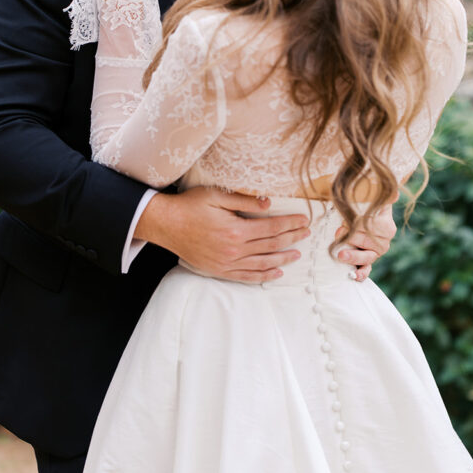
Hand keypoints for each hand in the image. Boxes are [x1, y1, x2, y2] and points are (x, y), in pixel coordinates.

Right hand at [135, 188, 310, 283]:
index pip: (271, 228)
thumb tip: (268, 204)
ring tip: (296, 254)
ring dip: (282, 259)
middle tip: (306, 234)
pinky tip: (275, 272)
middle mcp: (234, 250)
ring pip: (262, 263)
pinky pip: (246, 276)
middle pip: (271, 246)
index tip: (303, 220)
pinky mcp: (219, 270)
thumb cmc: (190, 206)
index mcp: (236, 230)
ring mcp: (226, 263)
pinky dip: (263, 276)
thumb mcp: (216, 195)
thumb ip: (244, 200)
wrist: (166, 224)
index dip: (290, 224)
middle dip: (291, 239)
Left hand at [334, 202, 396, 281]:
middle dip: (350, 239)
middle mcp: (383, 242)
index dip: (356, 226)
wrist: (366, 214)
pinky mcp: (367, 262)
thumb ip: (384, 198)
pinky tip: (354, 276)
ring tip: (340, 255)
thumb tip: (395, 193)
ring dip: (353, 256)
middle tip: (339, 237)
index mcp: (387, 227)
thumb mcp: (374, 199)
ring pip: (365, 257)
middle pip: (365, 243)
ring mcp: (375, 253)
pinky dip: (360, 274)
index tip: (344, 224)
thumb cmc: (367, 205)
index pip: (369, 228)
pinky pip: (365, 270)